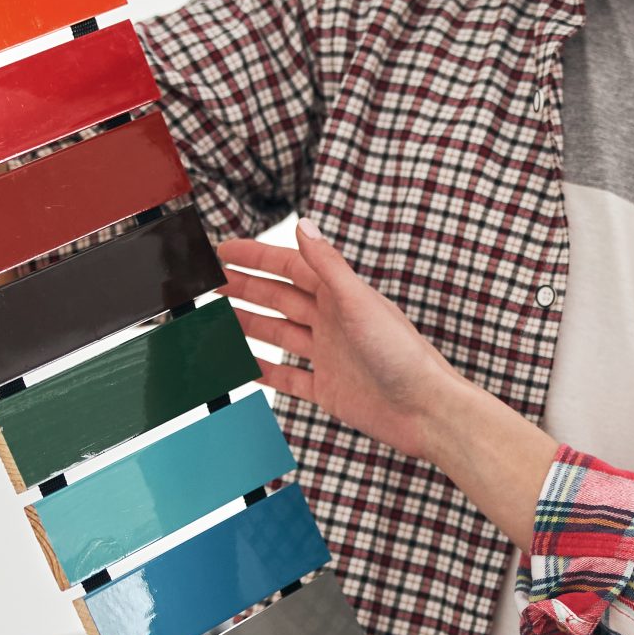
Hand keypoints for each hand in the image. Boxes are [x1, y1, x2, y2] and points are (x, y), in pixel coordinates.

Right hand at [220, 224, 469, 459]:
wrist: (425, 410)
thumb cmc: (402, 355)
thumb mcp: (360, 303)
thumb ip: (329, 266)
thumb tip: (303, 223)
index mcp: (342, 296)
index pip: (291, 267)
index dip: (256, 257)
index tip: (221, 251)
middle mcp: (333, 322)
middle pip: (279, 299)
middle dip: (244, 288)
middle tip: (207, 283)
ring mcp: (330, 356)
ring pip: (279, 335)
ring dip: (247, 325)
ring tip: (213, 319)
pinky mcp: (329, 390)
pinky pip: (287, 378)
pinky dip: (263, 371)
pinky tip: (241, 366)